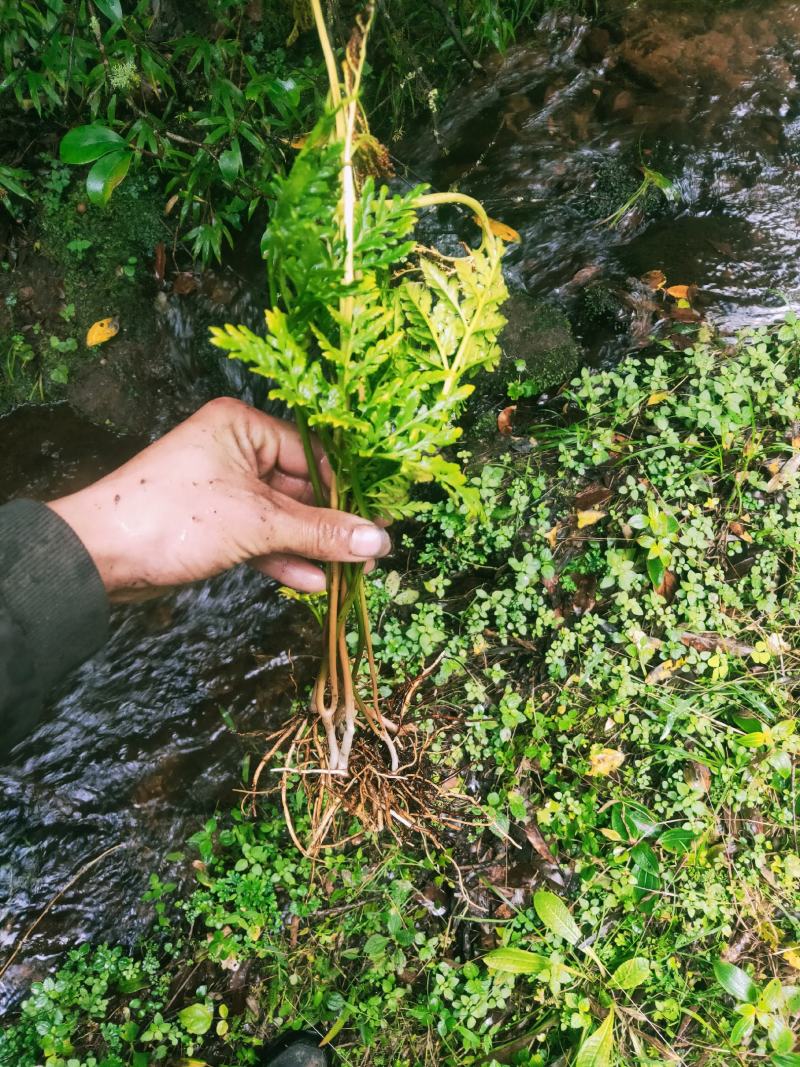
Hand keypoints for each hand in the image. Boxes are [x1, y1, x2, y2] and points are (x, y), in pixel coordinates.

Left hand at [47, 397, 390, 600]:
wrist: (98, 557)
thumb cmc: (173, 518)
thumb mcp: (258, 522)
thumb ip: (321, 532)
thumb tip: (378, 541)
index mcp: (241, 427)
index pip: (312, 455)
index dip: (345, 491)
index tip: (377, 523)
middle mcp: (233, 451)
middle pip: (300, 489)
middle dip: (330, 526)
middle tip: (369, 556)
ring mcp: (222, 490)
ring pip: (280, 518)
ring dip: (311, 548)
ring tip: (349, 576)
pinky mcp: (212, 524)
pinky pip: (258, 538)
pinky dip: (282, 559)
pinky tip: (312, 583)